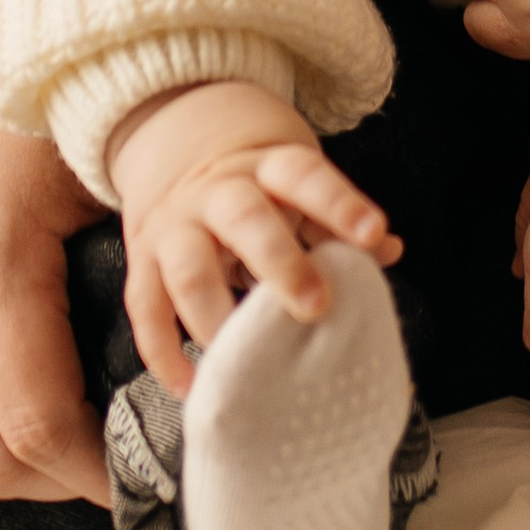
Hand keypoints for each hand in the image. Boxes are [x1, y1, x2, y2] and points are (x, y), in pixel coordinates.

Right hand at [108, 80, 399, 398]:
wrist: (176, 143)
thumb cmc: (257, 181)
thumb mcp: (296, 183)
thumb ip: (335, 220)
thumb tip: (389, 250)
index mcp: (266, 167)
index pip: (305, 176)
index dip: (340, 204)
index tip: (374, 234)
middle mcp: (215, 191)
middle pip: (245, 220)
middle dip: (281, 265)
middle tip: (315, 308)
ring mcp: (174, 225)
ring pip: (189, 270)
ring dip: (216, 318)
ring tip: (245, 364)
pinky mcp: (140, 260)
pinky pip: (145, 309)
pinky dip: (163, 352)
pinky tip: (190, 386)